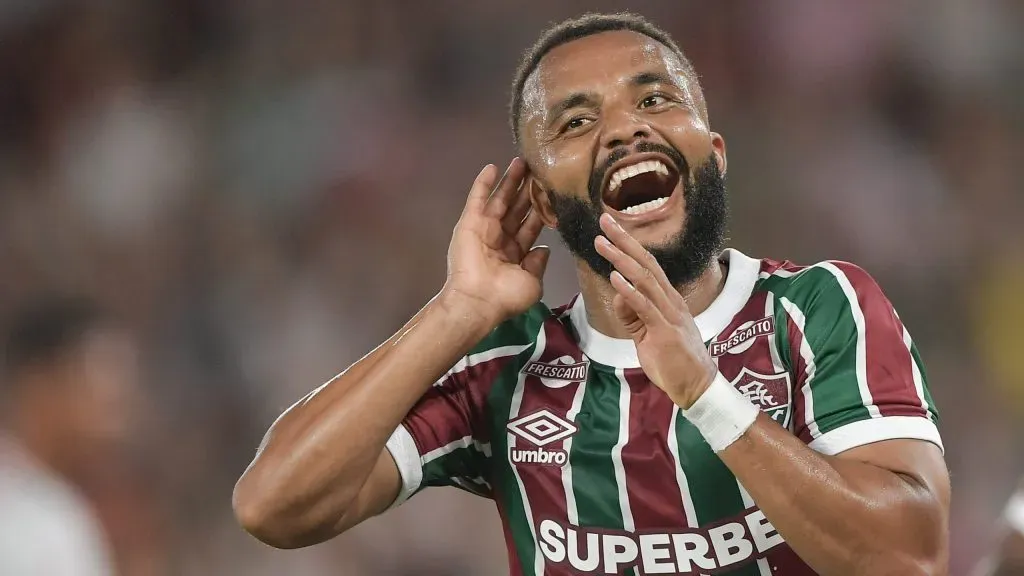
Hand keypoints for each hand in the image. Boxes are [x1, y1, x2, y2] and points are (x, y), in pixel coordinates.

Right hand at [442, 158, 549, 326]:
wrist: (478, 300)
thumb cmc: (506, 296)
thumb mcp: (532, 283)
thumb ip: (538, 264)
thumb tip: (544, 249)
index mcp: (516, 254)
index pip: (531, 226)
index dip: (541, 209)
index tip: (553, 192)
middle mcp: (501, 239)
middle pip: (517, 208)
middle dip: (528, 190)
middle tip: (539, 169)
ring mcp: (484, 229)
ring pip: (500, 199)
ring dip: (510, 181)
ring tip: (522, 161)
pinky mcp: (469, 222)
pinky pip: (477, 199)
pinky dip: (483, 183)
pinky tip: (492, 167)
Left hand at [594, 213, 716, 407]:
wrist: (696, 385)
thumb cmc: (673, 360)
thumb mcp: (646, 334)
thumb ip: (632, 315)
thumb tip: (618, 294)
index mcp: (668, 299)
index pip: (647, 265)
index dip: (629, 245)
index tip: (611, 228)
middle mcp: (670, 300)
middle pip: (645, 263)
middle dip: (624, 240)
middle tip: (604, 220)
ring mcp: (669, 314)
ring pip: (644, 280)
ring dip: (621, 259)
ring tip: (603, 243)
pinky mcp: (664, 332)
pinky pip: (645, 307)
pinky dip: (629, 291)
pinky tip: (615, 278)